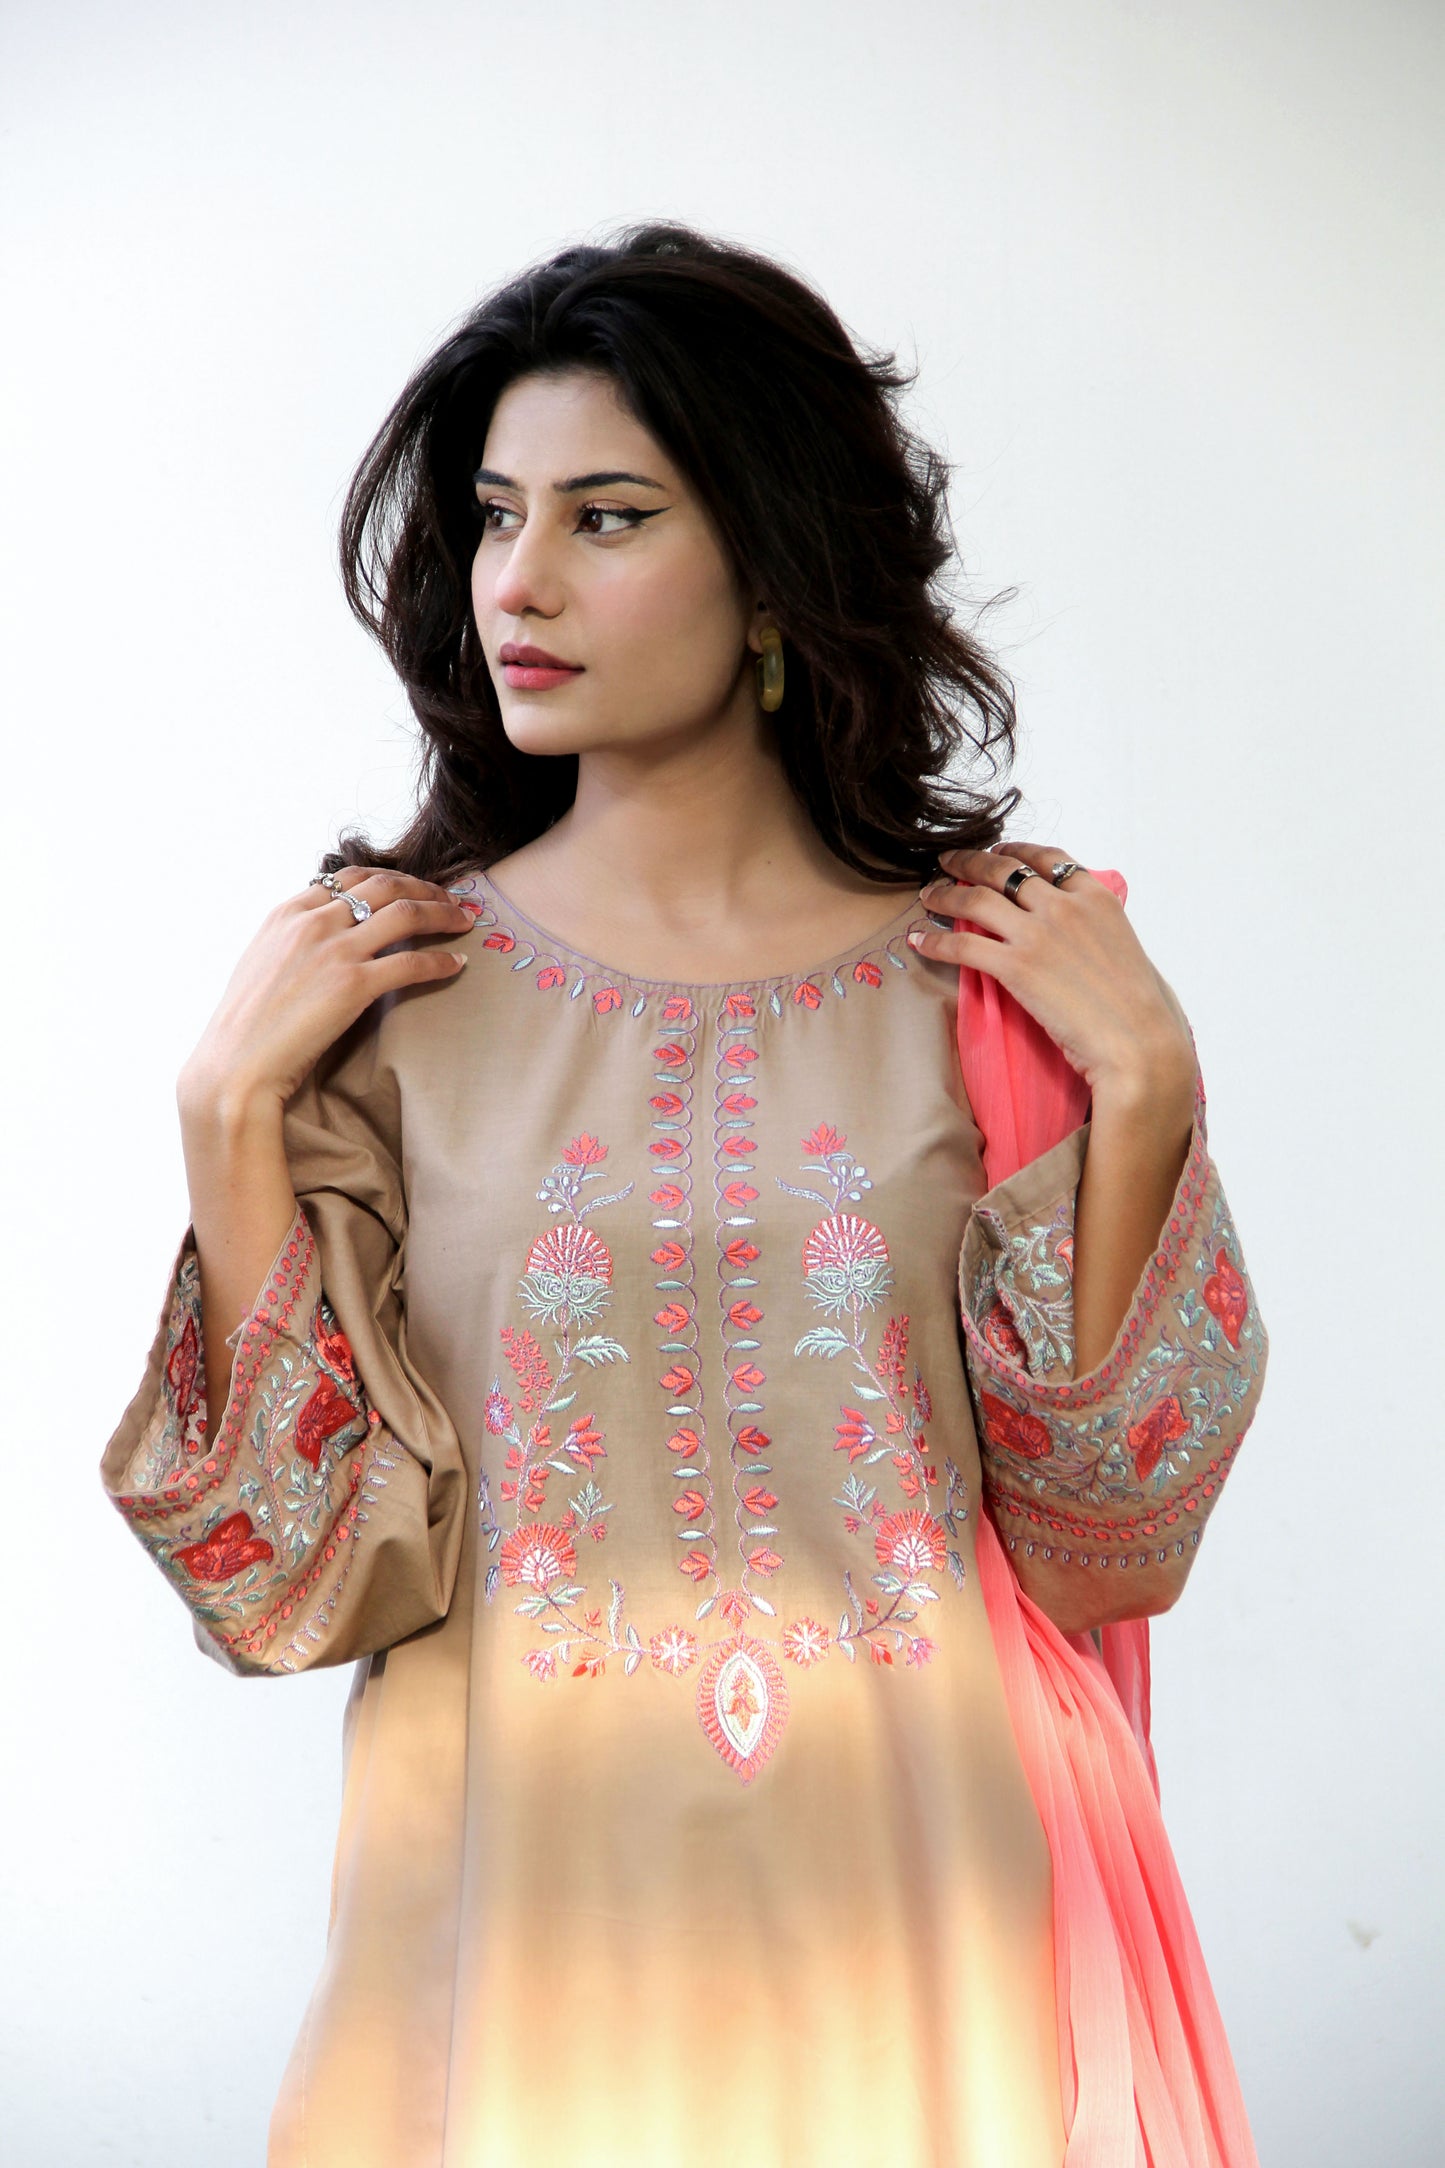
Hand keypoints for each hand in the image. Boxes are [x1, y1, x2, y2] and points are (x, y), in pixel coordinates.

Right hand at [178, 868, 478, 1119]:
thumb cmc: (246, 1026)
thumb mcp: (261, 961)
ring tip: (464, 922)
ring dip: (443, 914)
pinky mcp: (353, 986)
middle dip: (425, 888)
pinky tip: (457, 965)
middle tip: (451, 900)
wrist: (235, 1065)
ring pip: (406, 914)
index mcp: (288, 912)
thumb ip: (292, 939)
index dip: (391, 877)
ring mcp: (334, 951)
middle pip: (385, 886)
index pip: (350, 876)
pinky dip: (441, 962)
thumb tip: (321, 934)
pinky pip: (411, 963)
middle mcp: (313, 922)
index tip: (413, 887)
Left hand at [908, 843, 1196, 1104]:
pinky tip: (919, 941)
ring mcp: (1038, 934)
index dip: (1015, 850)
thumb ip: (1099, 930)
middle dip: (969, 861)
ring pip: (976, 899)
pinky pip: (963, 945)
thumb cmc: (1139, 1008)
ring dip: (944, 894)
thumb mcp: (1125, 949)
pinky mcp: (1016, 967)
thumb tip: (1087, 935)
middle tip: (947, 861)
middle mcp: (1064, 907)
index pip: (1047, 858)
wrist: (1137, 1043)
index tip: (996, 851)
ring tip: (927, 895)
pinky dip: (935, 941)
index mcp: (1096, 898)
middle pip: (1003, 870)